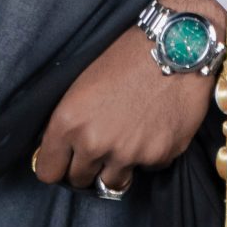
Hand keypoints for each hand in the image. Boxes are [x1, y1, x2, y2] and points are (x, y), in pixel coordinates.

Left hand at [33, 0, 222, 193]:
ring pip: (114, 182)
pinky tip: (156, 128)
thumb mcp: (82, 84)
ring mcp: (129, 153)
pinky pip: (148, 168)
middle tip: (103, 144)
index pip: (48, 171)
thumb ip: (69, 123)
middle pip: (80, 180)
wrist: (178, 44)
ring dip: (117, 166)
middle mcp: (95, 143)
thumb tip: (63, 152)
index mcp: (68, 123)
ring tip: (129, 140)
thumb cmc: (128, 55)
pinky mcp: (160, 155)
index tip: (67, 159)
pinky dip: (151, 153)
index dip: (57, 164)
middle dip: (88, 166)